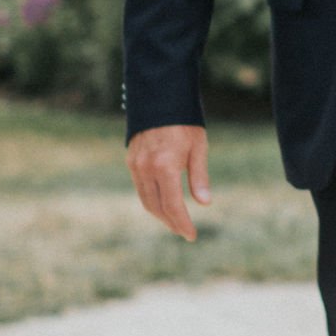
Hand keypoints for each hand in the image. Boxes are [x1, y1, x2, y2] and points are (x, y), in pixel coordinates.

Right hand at [128, 123, 213, 241]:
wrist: (160, 99)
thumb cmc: (185, 123)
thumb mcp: (198, 148)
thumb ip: (200, 177)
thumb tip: (204, 204)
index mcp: (165, 166)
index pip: (173, 206)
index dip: (182, 223)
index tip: (191, 236)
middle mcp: (146, 168)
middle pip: (157, 207)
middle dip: (171, 222)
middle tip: (184, 232)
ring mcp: (135, 165)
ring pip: (145, 200)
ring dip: (160, 214)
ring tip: (175, 222)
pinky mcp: (131, 161)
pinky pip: (140, 188)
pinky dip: (152, 200)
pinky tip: (164, 203)